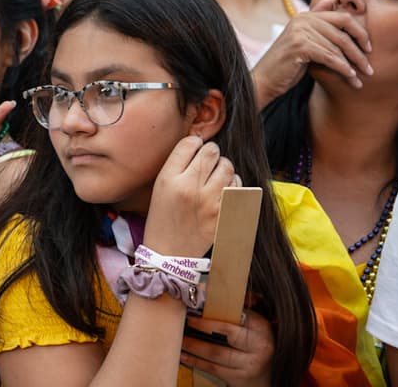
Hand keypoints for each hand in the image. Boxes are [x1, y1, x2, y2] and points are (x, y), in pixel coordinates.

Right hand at [144, 136, 237, 257]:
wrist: (169, 254)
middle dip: (211, 152)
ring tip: (216, 175)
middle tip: (208, 159)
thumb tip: (198, 144)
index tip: (195, 147)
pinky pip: (237, 186)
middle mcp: (190, 188)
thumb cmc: (162, 218)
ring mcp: (210, 202)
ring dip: (223, 167)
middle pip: (211, 151)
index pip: (189, 144)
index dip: (195, 142)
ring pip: (227, 166)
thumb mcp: (159, 187)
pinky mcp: (224, 214)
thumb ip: (176, 165)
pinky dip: (232, 184)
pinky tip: (223, 190)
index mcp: (169, 179)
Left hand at [180, 309, 274, 386]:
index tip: (198, 302)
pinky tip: (183, 355)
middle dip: (203, 325)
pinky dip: (195, 361)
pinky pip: (213, 368)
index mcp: (262, 327)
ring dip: (193, 344)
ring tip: (179, 337)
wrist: (267, 377)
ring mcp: (249, 363)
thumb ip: (245, 307)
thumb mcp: (257, 326)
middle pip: (226, 331)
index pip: (238, 313)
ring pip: (216, 352)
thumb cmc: (257, 346)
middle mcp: (259, 345)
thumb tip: (223, 289)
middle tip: (186, 319)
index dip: (216, 307)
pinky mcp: (239, 378)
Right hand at [251, 0, 371, 107]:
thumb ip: (317, 25)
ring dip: (353, 65)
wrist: (265, 80)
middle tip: (369, 67)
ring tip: (361, 78)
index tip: (369, 48)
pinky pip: (330, 57)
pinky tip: (350, 78)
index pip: (343, 17)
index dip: (360, 32)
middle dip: (360, 50)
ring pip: (338, 47)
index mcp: (306, 16)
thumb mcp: (304, 42)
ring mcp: (300, 31)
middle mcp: (303, 20)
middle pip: (343, 31)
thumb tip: (332, 1)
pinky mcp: (300, 46)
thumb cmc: (287, 64)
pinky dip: (343, 68)